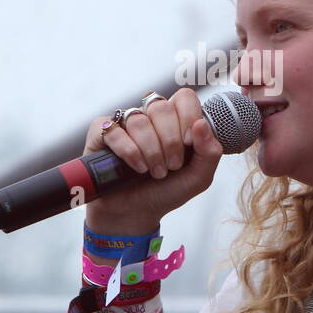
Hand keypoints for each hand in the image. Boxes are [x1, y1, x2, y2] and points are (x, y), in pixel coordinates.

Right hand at [82, 88, 223, 228]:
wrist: (136, 214)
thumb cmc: (166, 192)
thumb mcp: (198, 178)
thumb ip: (210, 153)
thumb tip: (202, 124)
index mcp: (176, 120)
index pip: (184, 98)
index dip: (188, 117)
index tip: (189, 144)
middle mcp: (150, 117)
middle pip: (161, 107)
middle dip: (170, 142)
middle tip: (171, 166)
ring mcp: (125, 123)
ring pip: (139, 120)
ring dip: (150, 151)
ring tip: (154, 172)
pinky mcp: (102, 132)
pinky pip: (114, 130)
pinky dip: (128, 151)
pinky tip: (136, 167)